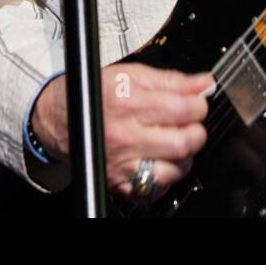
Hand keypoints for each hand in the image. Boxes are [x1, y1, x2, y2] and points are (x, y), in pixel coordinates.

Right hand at [32, 63, 213, 198]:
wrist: (62, 117)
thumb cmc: (98, 93)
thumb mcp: (132, 75)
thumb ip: (172, 80)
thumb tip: (204, 83)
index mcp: (128, 102)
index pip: (182, 109)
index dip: (198, 105)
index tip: (197, 103)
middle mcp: (125, 135)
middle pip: (183, 143)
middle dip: (196, 132)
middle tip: (190, 124)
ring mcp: (122, 163)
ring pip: (174, 170)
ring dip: (184, 156)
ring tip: (175, 141)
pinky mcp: (119, 183)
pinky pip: (154, 189)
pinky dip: (165, 177)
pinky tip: (160, 160)